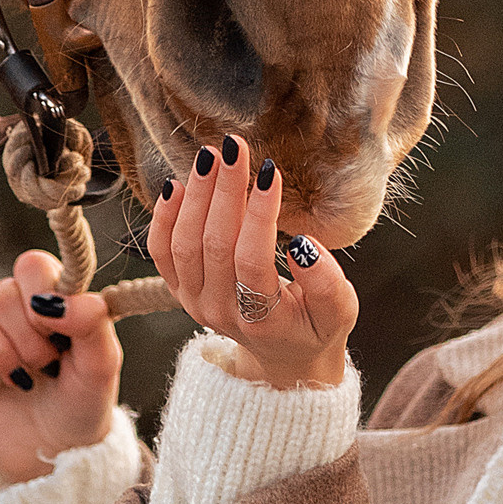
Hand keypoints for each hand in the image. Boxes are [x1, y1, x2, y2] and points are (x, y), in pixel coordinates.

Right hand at [0, 248, 122, 483]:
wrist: (51, 450)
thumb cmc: (82, 403)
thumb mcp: (101, 366)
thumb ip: (91, 323)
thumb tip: (52, 301)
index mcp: (54, 297)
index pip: (33, 266)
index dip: (40, 297)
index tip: (56, 335)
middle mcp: (17, 305)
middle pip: (2, 292)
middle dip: (24, 338)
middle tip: (43, 366)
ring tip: (17, 378)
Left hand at [147, 139, 356, 389]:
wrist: (284, 356)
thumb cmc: (316, 326)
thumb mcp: (340, 311)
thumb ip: (326, 282)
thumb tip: (301, 245)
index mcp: (263, 320)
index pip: (252, 260)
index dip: (259, 214)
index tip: (270, 172)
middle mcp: (221, 312)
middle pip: (213, 244)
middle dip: (224, 190)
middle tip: (235, 147)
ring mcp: (196, 302)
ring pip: (184, 243)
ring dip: (196, 196)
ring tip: (210, 156)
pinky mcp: (181, 290)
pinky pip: (162, 252)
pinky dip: (164, 217)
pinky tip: (176, 185)